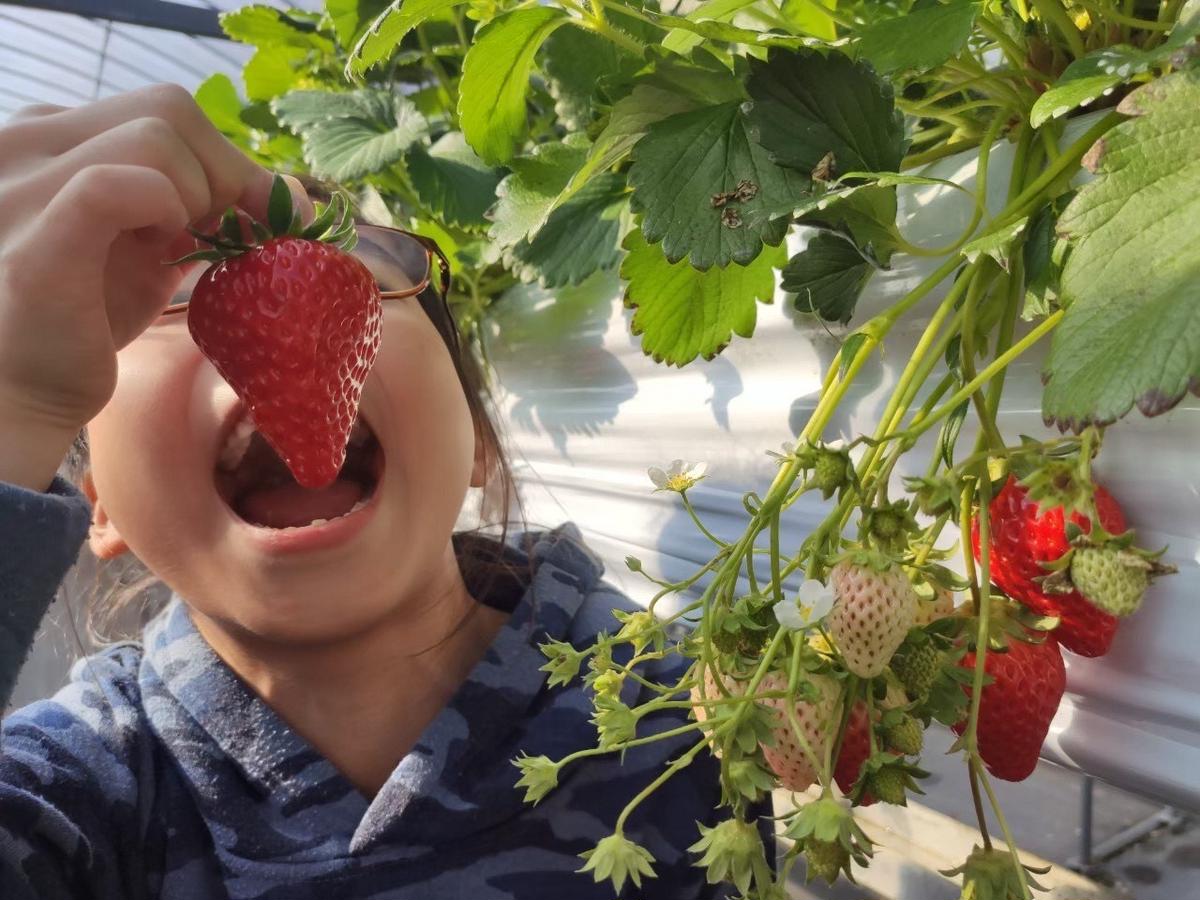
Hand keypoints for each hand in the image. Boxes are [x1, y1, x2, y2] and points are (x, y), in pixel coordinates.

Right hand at [0, 85, 310, 488]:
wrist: (17, 397)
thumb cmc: (79, 321)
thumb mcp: (141, 245)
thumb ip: (192, 207)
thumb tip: (286, 194)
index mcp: (44, 138)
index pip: (161, 110)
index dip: (224, 160)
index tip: (252, 215)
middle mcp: (20, 144)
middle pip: (167, 111)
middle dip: (224, 175)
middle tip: (225, 238)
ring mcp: (18, 189)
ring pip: (155, 139)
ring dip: (196, 200)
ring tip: (171, 253)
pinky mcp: (37, 247)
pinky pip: (114, 187)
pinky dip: (165, 209)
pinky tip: (160, 249)